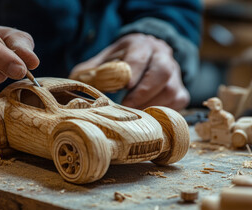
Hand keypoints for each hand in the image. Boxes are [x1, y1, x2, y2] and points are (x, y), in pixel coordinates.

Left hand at [70, 33, 189, 110]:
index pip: (140, 55)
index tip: (124, 85)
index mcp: (140, 45)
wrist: (144, 59)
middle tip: (126, 107)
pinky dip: (160, 113)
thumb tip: (75, 85)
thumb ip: (90, 72)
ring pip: (171, 90)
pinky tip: (145, 118)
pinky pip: (176, 104)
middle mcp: (162, 56)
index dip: (133, 70)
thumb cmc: (120, 63)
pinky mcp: (180, 91)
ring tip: (132, 116)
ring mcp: (175, 74)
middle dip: (143, 92)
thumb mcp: (103, 61)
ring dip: (150, 106)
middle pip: (162, 71)